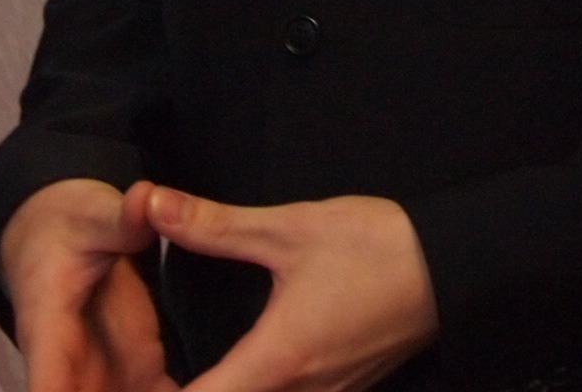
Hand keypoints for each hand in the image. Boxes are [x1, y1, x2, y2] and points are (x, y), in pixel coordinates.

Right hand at [2, 177, 178, 391]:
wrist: (64, 236)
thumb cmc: (67, 225)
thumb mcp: (93, 214)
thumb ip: (120, 217)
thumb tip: (145, 197)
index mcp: (48, 327)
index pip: (48, 383)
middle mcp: (73, 364)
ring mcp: (106, 373)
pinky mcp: (138, 371)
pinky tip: (224, 389)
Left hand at [135, 185, 438, 391]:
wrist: (456, 265)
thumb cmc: (378, 249)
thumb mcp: (292, 228)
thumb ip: (218, 225)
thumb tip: (156, 208)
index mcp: (276, 361)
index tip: (126, 382)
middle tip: (146, 378)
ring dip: (223, 391)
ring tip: (184, 378)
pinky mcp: (343, 387)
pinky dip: (255, 390)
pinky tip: (242, 371)